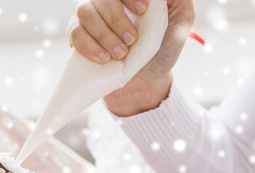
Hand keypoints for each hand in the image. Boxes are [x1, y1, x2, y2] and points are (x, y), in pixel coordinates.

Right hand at [69, 0, 194, 115]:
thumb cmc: (163, 52)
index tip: (143, 10)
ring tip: (120, 54)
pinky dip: (89, 46)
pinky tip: (104, 59)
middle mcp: (107, 2)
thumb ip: (178, 2)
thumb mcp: (180, 25)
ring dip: (103, 34)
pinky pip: (74, 33)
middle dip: (116, 19)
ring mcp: (90, 17)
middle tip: (132, 41)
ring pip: (85, 12)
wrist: (144, 83)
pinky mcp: (77, 36)